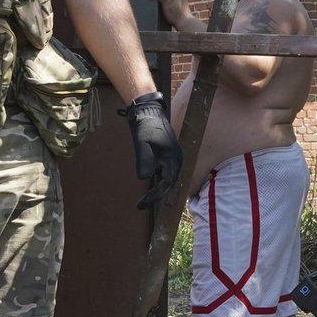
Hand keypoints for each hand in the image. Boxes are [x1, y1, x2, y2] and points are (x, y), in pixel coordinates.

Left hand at [119, 92, 180, 208]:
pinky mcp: (165, 156)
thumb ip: (144, 160)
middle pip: (169, 183)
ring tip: (144, 200)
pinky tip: (149, 186)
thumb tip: (145, 178)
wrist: (148, 111)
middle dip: (156, 195)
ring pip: (166, 178)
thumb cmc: (146, 125)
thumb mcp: (142, 143)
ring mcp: (171, 158)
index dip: (156, 194)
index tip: (143, 203)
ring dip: (157, 189)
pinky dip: (156, 181)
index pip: (167, 182)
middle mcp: (175, 159)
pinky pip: (163, 172)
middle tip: (141, 205)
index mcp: (173, 157)